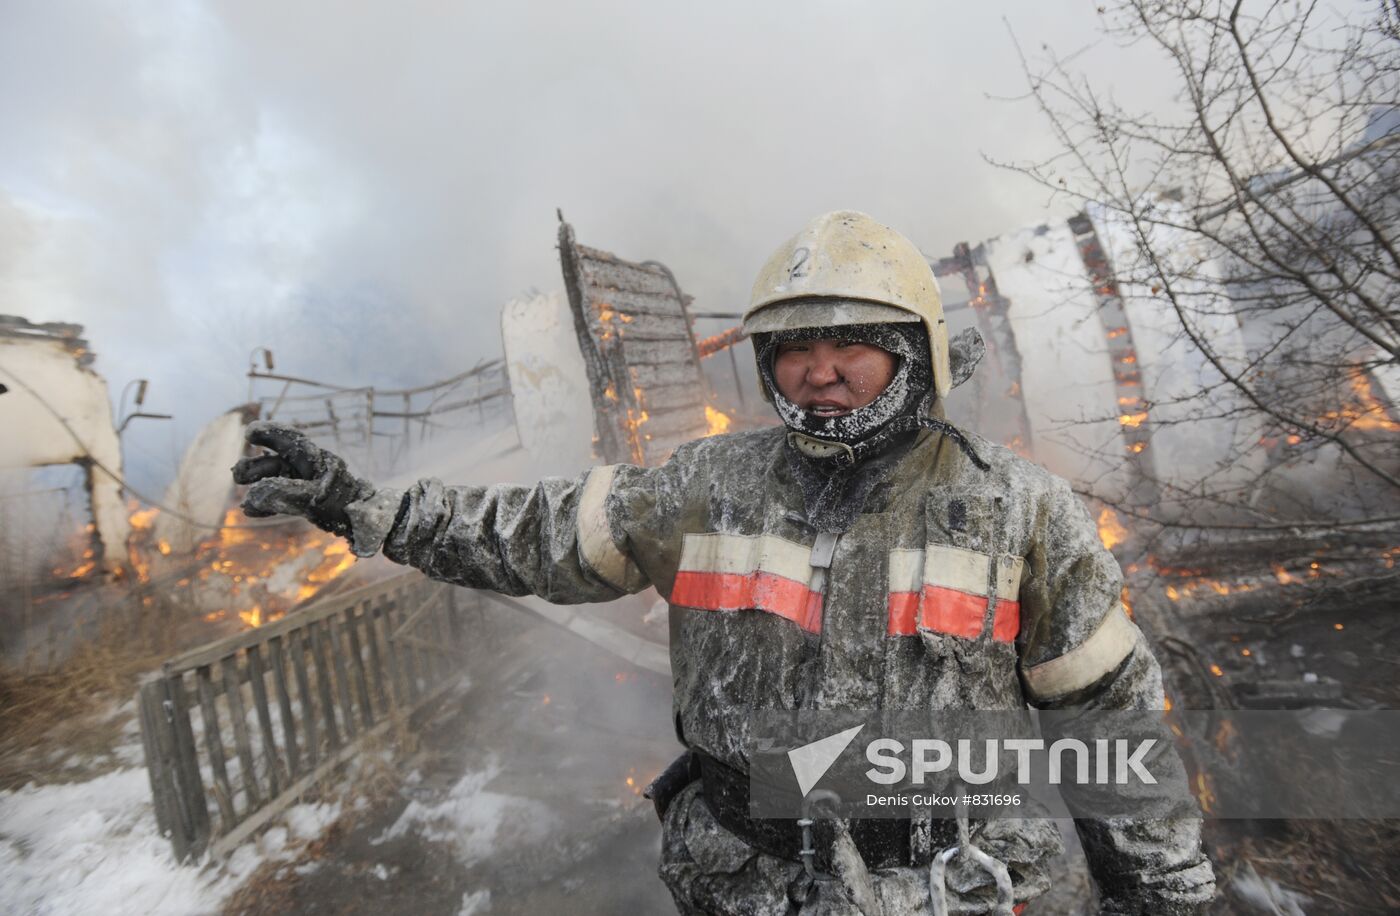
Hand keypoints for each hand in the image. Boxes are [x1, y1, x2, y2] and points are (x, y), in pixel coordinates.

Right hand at [232, 421, 375, 537]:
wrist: (364, 525)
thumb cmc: (344, 506)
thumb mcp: (312, 499)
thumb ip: (283, 494)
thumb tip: (253, 495)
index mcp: (316, 460)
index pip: (291, 440)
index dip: (269, 433)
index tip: (249, 433)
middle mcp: (311, 469)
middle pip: (278, 461)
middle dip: (256, 466)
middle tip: (238, 475)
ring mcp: (309, 485)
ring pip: (277, 480)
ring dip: (258, 485)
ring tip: (241, 494)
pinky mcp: (308, 501)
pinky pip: (282, 498)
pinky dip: (267, 503)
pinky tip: (251, 511)